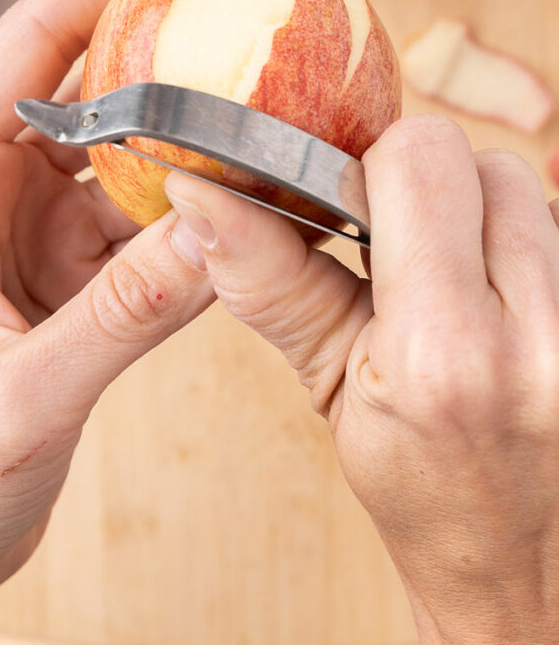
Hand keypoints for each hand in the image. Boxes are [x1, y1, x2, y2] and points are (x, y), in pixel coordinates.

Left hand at [0, 0, 214, 644]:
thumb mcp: (16, 398)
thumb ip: (120, 316)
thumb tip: (214, 237)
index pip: (23, 49)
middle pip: (83, 85)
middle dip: (161, 48)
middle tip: (240, 23)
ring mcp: (29, 233)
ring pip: (122, 152)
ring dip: (185, 134)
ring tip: (257, 108)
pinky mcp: (65, 277)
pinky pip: (140, 220)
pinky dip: (188, 209)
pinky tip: (235, 206)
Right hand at [165, 115, 558, 644]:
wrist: (528, 567)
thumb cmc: (426, 491)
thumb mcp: (332, 389)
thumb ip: (270, 279)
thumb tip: (200, 194)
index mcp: (445, 353)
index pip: (421, 156)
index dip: (375, 168)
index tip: (353, 206)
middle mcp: (540, 334)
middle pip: (484, 161)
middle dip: (431, 190)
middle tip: (405, 251)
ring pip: (528, 191)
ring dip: (483, 218)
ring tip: (457, 285)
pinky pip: (556, 228)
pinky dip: (521, 246)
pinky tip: (500, 300)